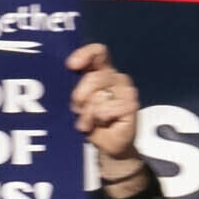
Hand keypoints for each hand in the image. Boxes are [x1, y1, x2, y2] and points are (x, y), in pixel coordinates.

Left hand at [74, 41, 148, 195]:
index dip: (85, 55)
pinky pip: (107, 109)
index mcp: (103, 72)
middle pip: (94, 77)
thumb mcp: (79, 103)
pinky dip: (99, 120)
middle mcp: (117, 78)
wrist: (109, 145)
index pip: (99, 52)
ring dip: (88, 113)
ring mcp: (127, 91)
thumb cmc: (92, 122)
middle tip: (77, 110)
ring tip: (88, 122)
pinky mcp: (132, 105)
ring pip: (99, 96)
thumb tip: (67, 74)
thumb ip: (75, 87)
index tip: (71, 66)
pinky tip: (101, 125)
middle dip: (80, 96)